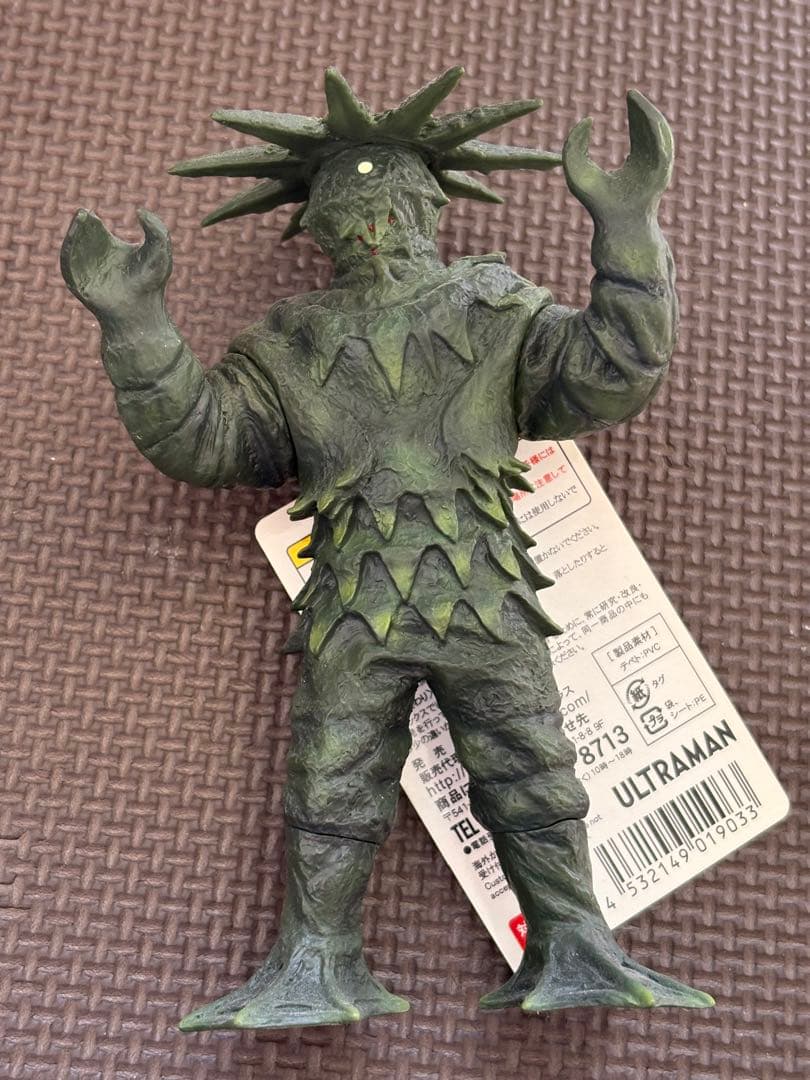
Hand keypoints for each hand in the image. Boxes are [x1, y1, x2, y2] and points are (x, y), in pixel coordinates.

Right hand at [60, 209, 171, 322]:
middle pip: (81, 236)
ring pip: (73, 249)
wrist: (142, 312)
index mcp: (110, 246)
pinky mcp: (79, 284)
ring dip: (73, 235)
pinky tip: (73, 241)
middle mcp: (95, 256)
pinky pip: (67, 266)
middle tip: (83, 214)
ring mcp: (86, 270)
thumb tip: (140, 211)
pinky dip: (68, 252)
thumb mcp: (160, 251)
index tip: (90, 212)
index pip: (95, 228)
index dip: (91, 220)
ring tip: (79, 223)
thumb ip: (157, 228)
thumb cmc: (152, 283)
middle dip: (80, 225)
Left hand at [562, 91, 672, 227]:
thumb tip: (586, 120)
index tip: (628, 96)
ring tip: (635, 99)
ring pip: (660, 133)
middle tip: (631, 93)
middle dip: (642, 110)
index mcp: (636, 164)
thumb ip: (574, 145)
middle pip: (651, 129)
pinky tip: (644, 113)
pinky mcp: (662, 170)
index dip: (635, 114)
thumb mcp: (578, 169)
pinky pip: (663, 143)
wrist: (614, 224)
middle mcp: (650, 163)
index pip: (640, 133)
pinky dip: (654, 127)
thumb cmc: (596, 202)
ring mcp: (658, 167)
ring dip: (648, 114)